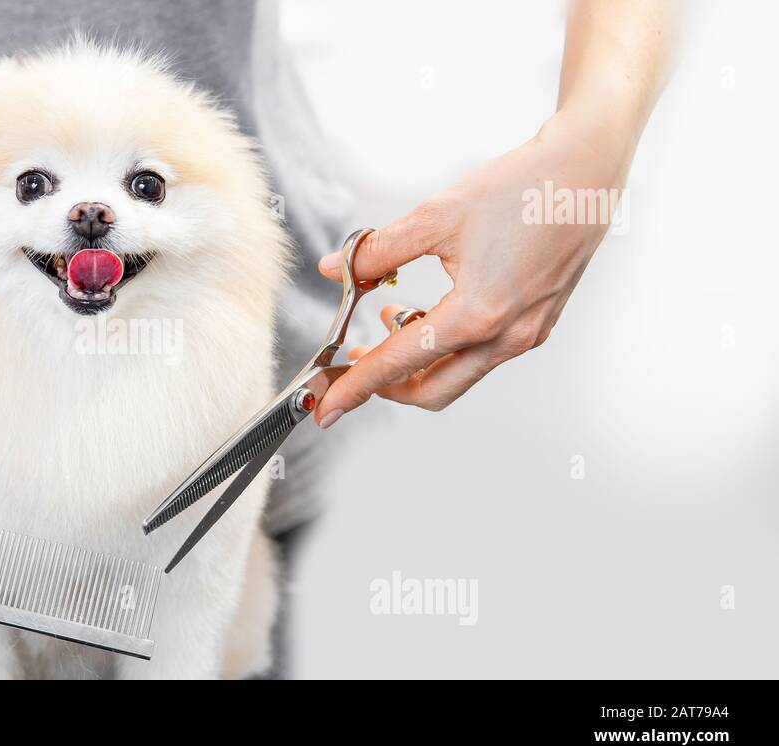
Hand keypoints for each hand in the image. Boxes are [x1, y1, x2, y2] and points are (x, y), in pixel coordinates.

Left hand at [314, 113, 628, 425]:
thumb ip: (377, 251)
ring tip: (391, 320)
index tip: (327, 405)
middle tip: (353, 362)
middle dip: (386, 386)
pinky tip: (429, 312)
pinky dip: (448, 347)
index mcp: (477, 314)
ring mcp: (527, 334)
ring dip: (417, 363)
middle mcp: (506, 336)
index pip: (400, 364)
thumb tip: (334, 269)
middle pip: (432, 391)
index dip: (357, 386)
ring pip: (458, 375)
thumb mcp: (435, 215)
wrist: (585, 172)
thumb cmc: (519, 188)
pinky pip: (483, 356)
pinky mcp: (538, 325)